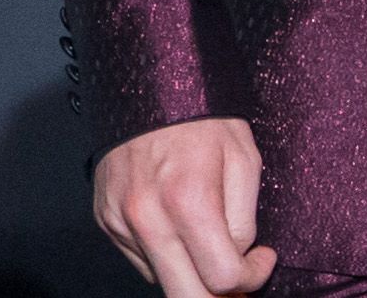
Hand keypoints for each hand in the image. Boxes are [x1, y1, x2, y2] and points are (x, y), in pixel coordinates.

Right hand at [91, 117, 271, 297]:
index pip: (221, 278)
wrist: (147, 88)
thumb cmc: (203, 119)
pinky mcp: (105, 222)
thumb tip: (240, 258)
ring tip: (209, 240)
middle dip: (217, 294)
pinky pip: (141, 261)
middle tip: (237, 274)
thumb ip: (244, 218)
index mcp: (188, 202)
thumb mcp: (245, 159)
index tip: (261, 258)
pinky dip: (165, 255)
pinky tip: (179, 226)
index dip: (250, 277)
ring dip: (190, 272)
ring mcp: (120, 224)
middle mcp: (147, 220)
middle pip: (185, 297)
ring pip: (162, 281)